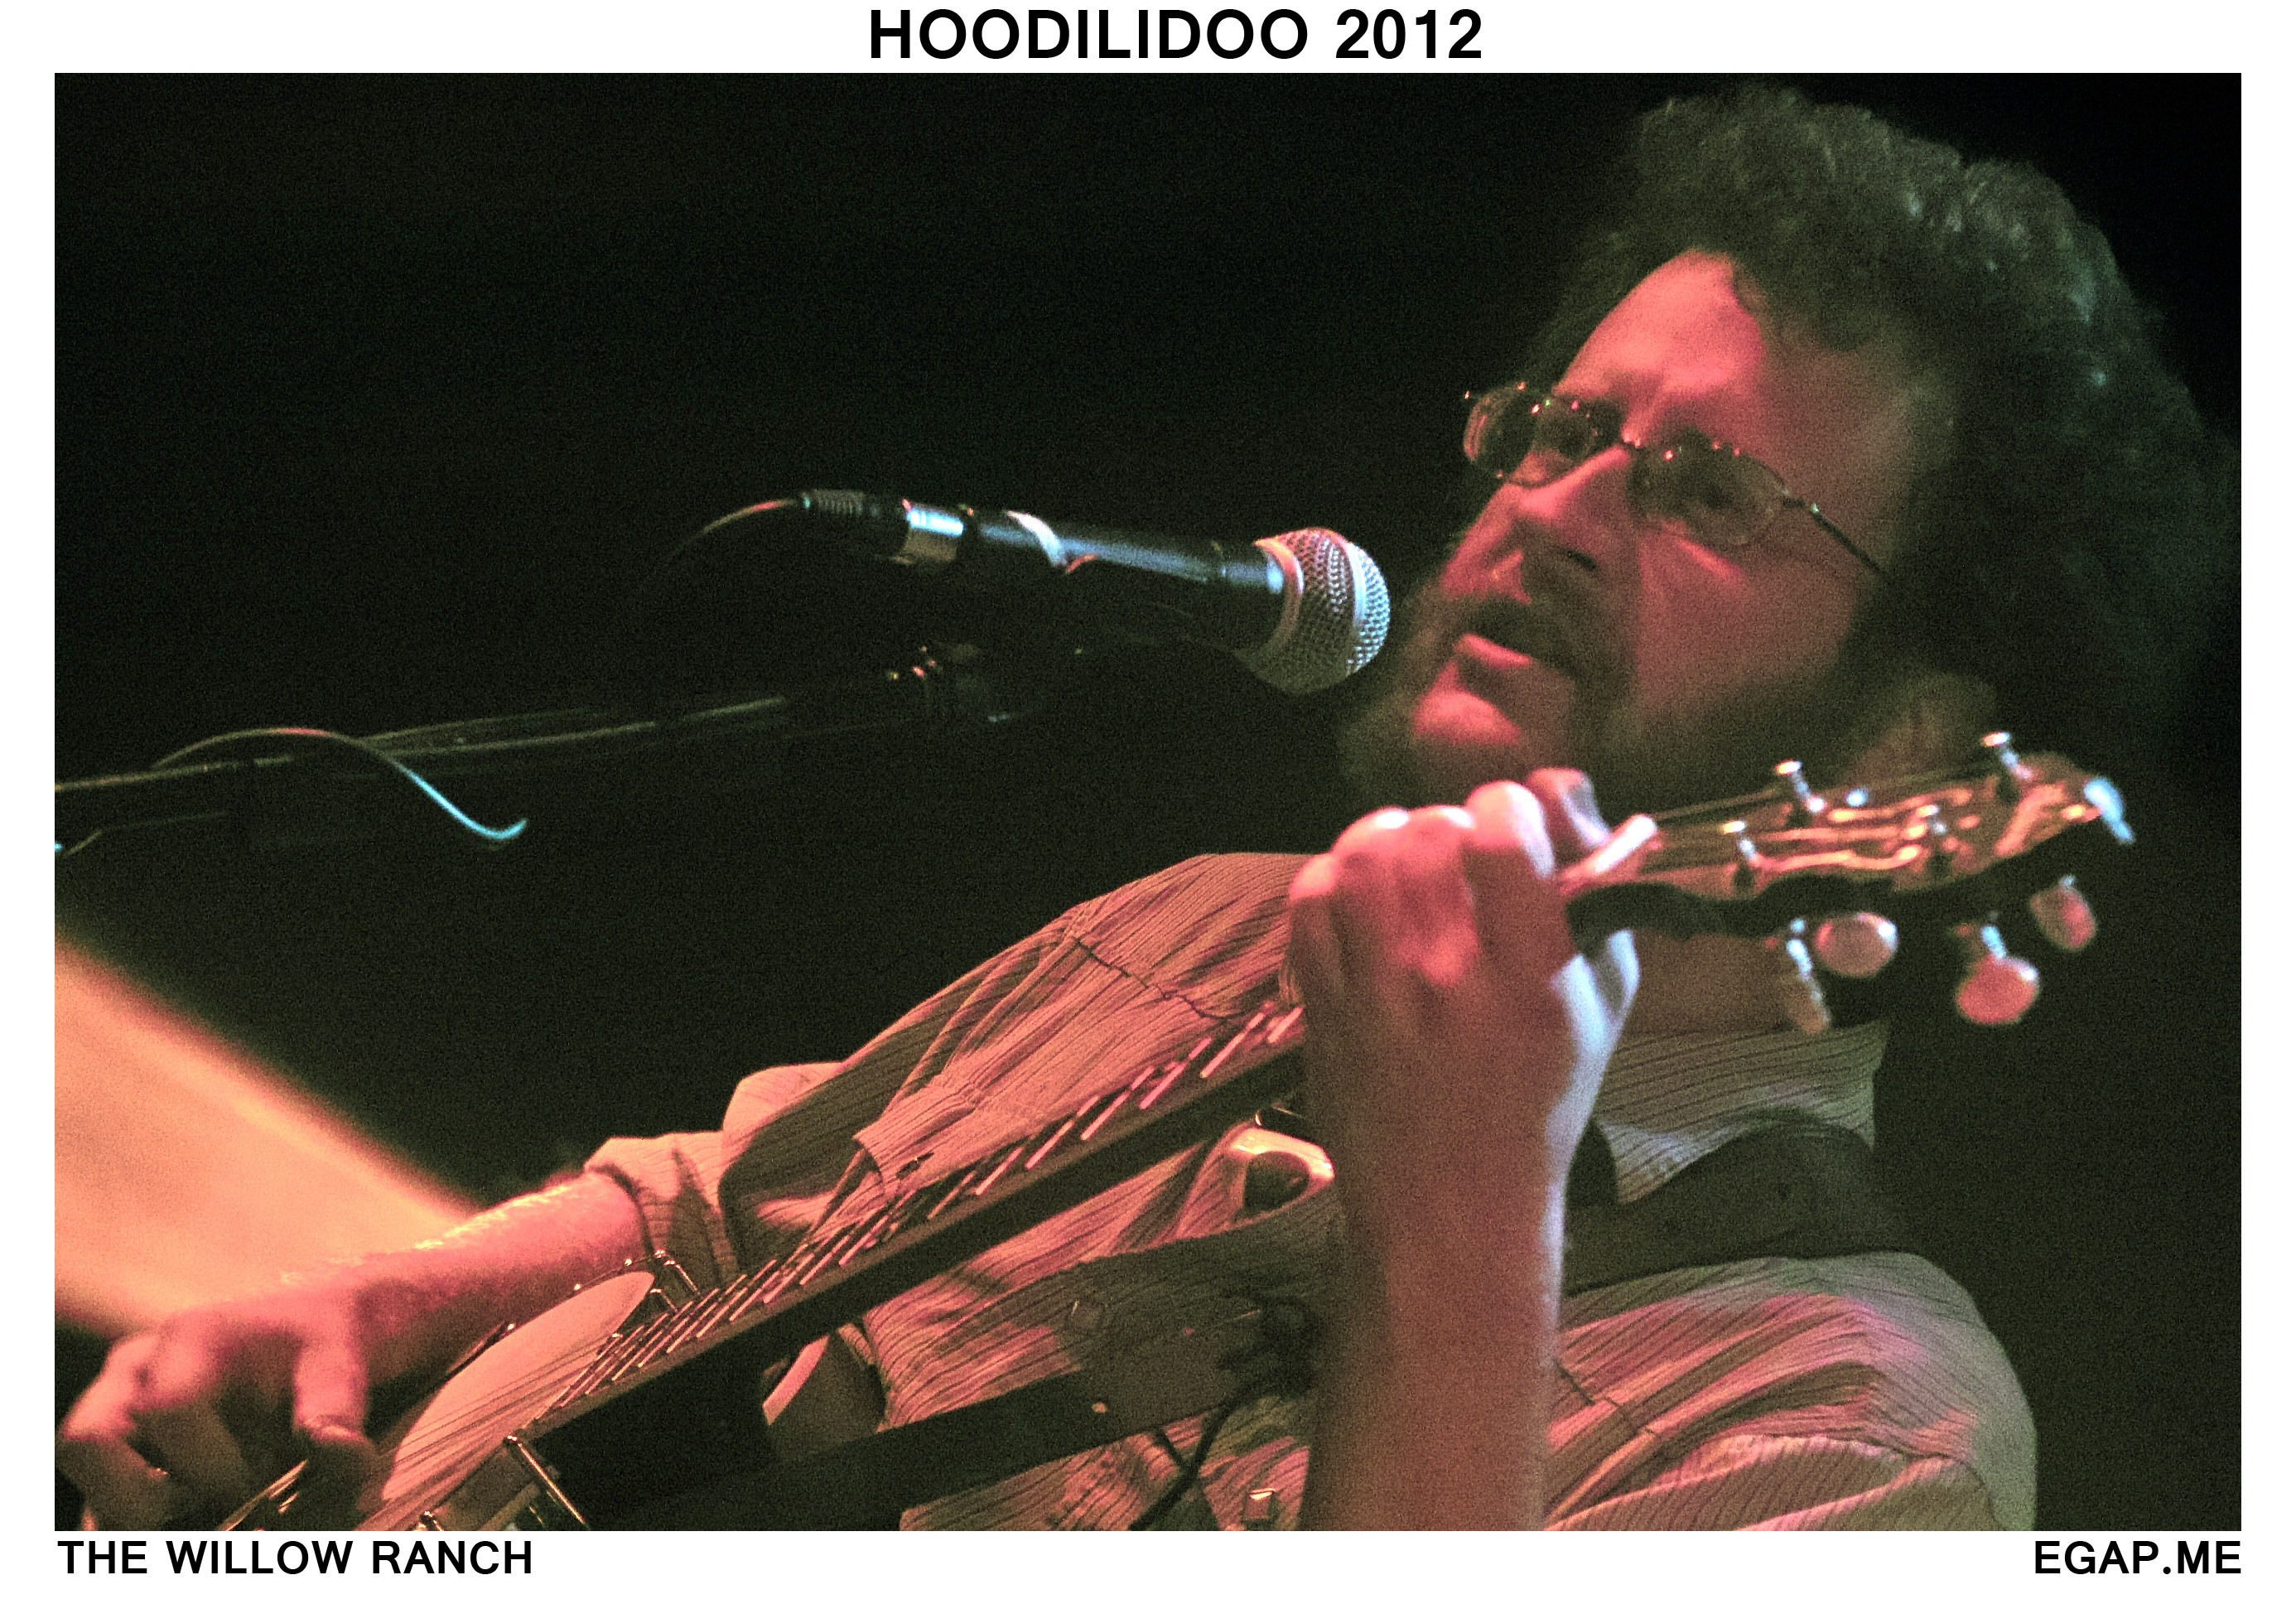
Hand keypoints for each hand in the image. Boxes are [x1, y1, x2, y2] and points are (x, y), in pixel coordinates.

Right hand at [57, 1281, 384, 1528]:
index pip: (167, 1412)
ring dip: (139, 1509)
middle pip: (85, 1444)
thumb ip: (338, 1412)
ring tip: (209, 1497)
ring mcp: (118, 1399)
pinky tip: (199, 1506)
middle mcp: (139, 1367)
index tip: (261, 1476)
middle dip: (142, 1497)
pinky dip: (140, 1514)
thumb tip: (346, 1456)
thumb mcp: (343, 1367)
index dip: (211, 1466)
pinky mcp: (118, 1434)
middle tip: (212, 1497)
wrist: (317, 1326)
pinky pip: (100, 1490)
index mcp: (192, 1339)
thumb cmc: (327, 1345)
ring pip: (86, 1476)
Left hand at [1285, 770, 1636, 1259]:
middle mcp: (1449, 979)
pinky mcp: (1321, 1006)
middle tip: (1462, 855)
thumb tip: (1561, 794)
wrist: (1452, 1206)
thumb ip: (1598, 897)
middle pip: (1430, 835)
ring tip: (1410, 861)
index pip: (1503, 836)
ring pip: (1363, 856)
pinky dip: (1336, 877)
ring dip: (1389, 836)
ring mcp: (1375, 993)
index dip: (1508, 806)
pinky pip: (1310, 902)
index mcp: (1533, 979)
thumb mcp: (1604, 1005)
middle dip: (1450, 824)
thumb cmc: (1539, 1100)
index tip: (1511, 825)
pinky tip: (1363, 896)